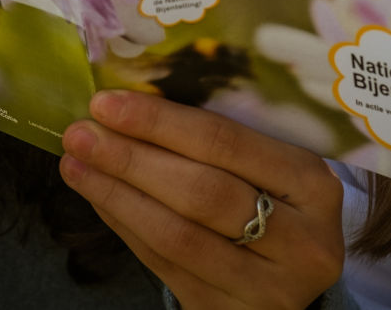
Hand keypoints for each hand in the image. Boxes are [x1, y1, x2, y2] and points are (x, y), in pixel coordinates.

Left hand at [60, 90, 343, 309]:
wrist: (295, 274)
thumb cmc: (277, 202)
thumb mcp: (273, 169)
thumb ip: (219, 141)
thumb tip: (131, 105)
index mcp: (314, 186)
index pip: (228, 144)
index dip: (162, 122)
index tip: (108, 103)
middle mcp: (301, 242)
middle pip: (202, 193)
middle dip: (132, 159)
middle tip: (81, 134)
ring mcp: (267, 287)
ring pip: (177, 236)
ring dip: (117, 196)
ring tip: (76, 165)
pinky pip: (166, 266)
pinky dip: (126, 227)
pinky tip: (100, 198)